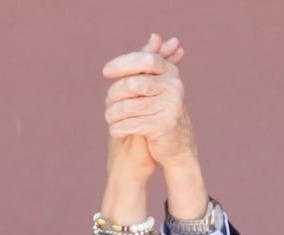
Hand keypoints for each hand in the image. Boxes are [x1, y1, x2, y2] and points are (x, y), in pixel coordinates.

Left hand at [103, 34, 193, 182]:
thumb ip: (150, 64)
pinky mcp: (163, 126)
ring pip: (127, 107)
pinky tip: (117, 131)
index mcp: (171, 74)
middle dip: (114, 94)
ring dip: (112, 115)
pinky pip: (129, 124)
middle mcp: (174, 87)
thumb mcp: (157, 86)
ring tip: (110, 119)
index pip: (145, 60)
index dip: (123, 63)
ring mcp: (170, 107)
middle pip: (132, 84)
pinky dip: (118, 130)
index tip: (106, 71)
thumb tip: (155, 37)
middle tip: (108, 104)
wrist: (178, 148)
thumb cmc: (161, 113)